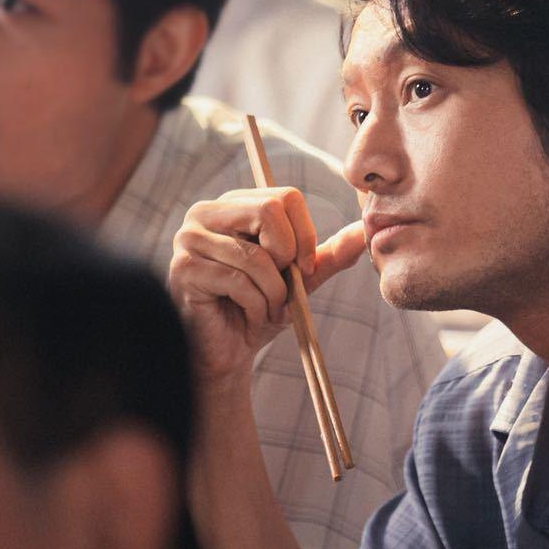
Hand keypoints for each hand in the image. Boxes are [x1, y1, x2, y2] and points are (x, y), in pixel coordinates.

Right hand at [169, 185, 366, 382]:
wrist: (227, 352)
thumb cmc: (259, 309)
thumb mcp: (300, 278)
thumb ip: (329, 254)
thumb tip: (365, 230)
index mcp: (233, 205)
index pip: (285, 196)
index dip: (304, 235)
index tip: (302, 268)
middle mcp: (205, 212)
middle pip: (270, 209)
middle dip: (288, 257)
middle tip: (282, 287)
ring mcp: (188, 239)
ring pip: (256, 254)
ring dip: (274, 293)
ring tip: (265, 308)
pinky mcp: (183, 269)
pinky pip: (239, 281)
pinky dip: (256, 306)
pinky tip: (247, 316)